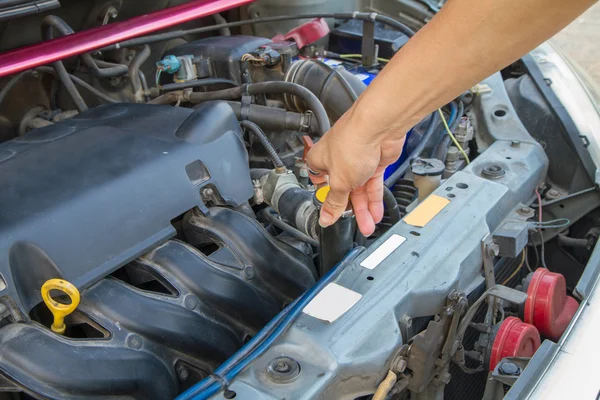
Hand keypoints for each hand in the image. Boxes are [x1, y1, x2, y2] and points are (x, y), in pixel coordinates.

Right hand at [306, 108, 406, 236]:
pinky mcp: (374, 162)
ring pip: (359, 190)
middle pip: (343, 191)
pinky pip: (373, 185)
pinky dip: (374, 199)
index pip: (320, 186)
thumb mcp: (339, 182)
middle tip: (355, 226)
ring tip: (368, 225)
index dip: (327, 201)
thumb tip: (325, 218)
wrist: (379, 126)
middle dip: (350, 210)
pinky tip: (376, 212)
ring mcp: (357, 161)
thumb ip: (334, 202)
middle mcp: (337, 160)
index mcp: (319, 161)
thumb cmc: (352, 142)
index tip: (332, 217)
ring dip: (364, 208)